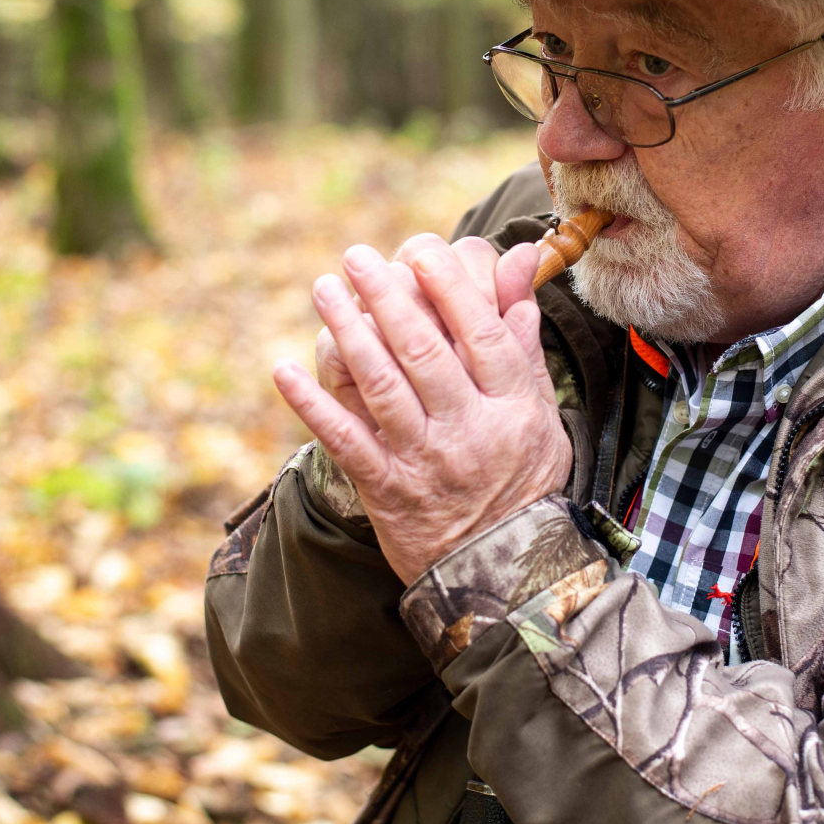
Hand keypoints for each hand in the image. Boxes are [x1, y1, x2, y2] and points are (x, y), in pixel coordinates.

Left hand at [276, 238, 570, 584]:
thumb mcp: (541, 415)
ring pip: (381, 386)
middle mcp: (468, 430)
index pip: (481, 335)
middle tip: (357, 256)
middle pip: (424, 352)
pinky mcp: (385, 488)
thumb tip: (517, 271)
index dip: (450, 290)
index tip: (421, 252)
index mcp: (511, 407)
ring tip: (324, 288)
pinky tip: (282, 368)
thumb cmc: (521, 480)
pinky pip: (343, 440)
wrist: (500, 571)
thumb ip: (524, 344)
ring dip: (348, 332)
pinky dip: (310, 403)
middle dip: (387, 297)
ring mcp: (423, 460)